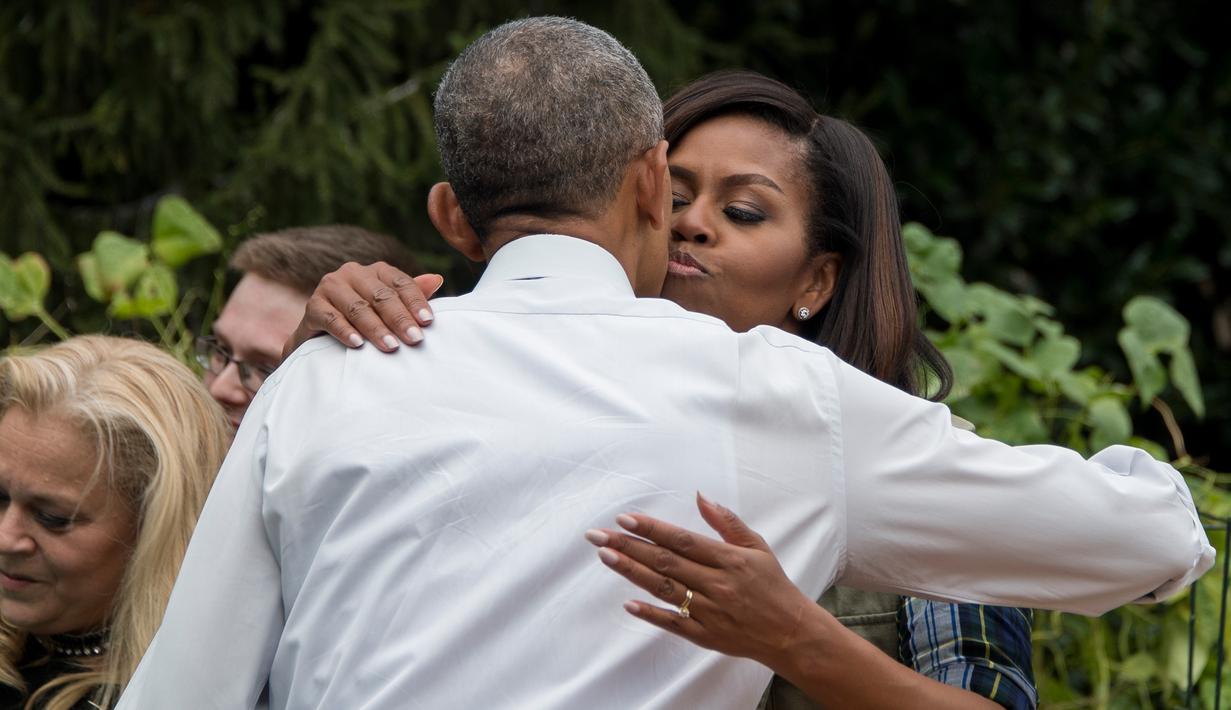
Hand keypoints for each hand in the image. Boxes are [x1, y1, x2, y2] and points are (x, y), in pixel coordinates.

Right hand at [282, 261, 444, 359]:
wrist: (321, 337)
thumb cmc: (365, 321)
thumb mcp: (389, 308)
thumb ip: (411, 294)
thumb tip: (437, 279)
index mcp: (376, 271)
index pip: (400, 283)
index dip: (415, 301)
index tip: (428, 322)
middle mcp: (352, 273)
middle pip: (381, 296)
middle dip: (399, 318)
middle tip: (415, 339)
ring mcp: (330, 287)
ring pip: (358, 307)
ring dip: (376, 328)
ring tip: (391, 346)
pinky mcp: (312, 306)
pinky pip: (331, 318)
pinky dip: (345, 331)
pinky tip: (358, 345)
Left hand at [584, 493, 819, 670]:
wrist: (791, 633)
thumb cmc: (773, 585)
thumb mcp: (757, 547)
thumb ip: (727, 522)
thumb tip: (700, 496)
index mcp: (730, 560)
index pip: (682, 540)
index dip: (652, 528)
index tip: (624, 519)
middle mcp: (717, 585)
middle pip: (666, 562)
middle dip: (629, 546)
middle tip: (598, 535)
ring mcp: (710, 612)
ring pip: (665, 589)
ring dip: (632, 572)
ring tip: (605, 557)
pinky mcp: (706, 636)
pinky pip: (674, 624)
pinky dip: (651, 614)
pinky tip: (628, 604)